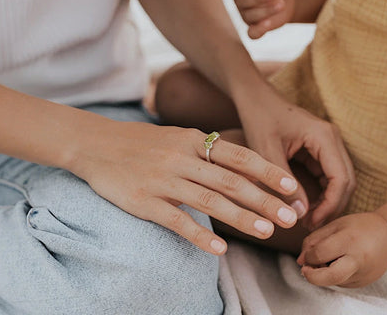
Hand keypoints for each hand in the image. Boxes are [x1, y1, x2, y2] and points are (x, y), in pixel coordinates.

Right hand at [72, 120, 300, 254]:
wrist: (93, 143)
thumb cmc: (141, 143)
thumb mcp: (176, 137)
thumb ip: (206, 150)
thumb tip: (243, 167)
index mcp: (192, 140)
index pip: (239, 156)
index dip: (268, 171)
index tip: (293, 188)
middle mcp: (181, 157)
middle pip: (230, 180)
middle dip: (264, 200)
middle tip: (290, 218)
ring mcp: (162, 179)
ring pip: (209, 200)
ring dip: (240, 217)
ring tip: (266, 233)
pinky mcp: (143, 200)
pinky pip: (176, 220)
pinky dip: (200, 235)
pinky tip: (220, 249)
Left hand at [236, 88, 355, 227]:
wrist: (254, 97)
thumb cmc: (259, 118)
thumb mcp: (267, 152)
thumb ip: (284, 183)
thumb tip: (299, 214)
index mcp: (324, 137)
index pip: (341, 179)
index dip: (330, 206)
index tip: (311, 223)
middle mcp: (332, 139)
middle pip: (346, 181)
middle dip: (332, 207)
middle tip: (311, 227)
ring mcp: (328, 143)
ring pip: (339, 180)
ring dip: (328, 201)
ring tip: (307, 220)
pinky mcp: (319, 148)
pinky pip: (327, 175)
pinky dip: (320, 192)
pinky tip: (305, 206)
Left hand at [297, 212, 386, 287]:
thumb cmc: (359, 227)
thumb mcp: (335, 225)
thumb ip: (314, 240)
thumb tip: (300, 261)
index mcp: (350, 240)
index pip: (320, 254)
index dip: (308, 256)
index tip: (307, 254)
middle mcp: (358, 259)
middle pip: (330, 277)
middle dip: (312, 277)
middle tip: (305, 270)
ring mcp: (363, 274)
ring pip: (333, 281)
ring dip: (323, 274)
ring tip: (329, 259)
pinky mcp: (363, 282)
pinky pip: (341, 282)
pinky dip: (334, 274)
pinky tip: (342, 262)